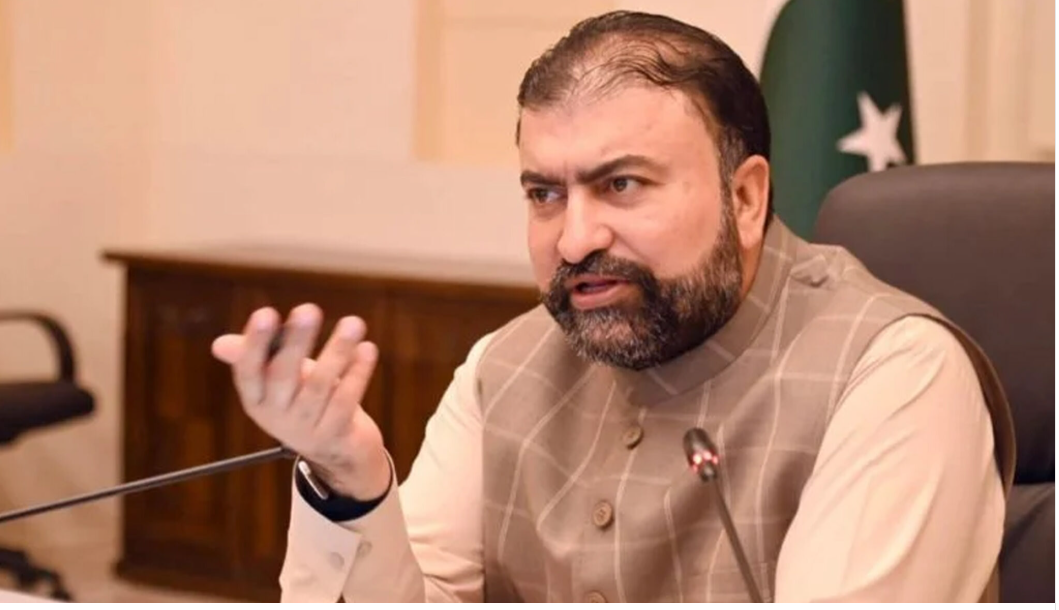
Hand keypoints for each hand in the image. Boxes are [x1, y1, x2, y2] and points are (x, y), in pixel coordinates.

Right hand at [211, 303, 390, 499]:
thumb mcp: (277, 382)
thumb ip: (257, 357)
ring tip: (353, 323)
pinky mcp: (335, 434)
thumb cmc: (303, 402)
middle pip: (283, 375)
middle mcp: (276, 416)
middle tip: (309, 309)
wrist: (336, 452)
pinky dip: (358, 373)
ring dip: (337, 351)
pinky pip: (346, 400)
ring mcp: (305, 428)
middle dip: (296, 341)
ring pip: (320, 385)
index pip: (247, 372)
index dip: (255, 344)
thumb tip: (219, 345)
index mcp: (256, 399)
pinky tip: (367, 349)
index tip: (265, 313)